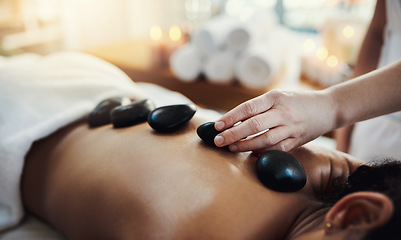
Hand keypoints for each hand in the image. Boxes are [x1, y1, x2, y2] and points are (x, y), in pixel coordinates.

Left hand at [214, 89, 335, 152]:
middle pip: (253, 124)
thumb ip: (259, 108)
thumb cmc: (297, 102)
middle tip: (218, 141)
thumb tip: (233, 122)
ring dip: (245, 145)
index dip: (230, 117)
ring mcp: (291, 127)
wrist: (328, 107)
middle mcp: (283, 111)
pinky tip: (251, 154)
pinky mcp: (297, 140)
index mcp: (275, 97)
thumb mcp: (279, 97)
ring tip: (231, 147)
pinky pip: (277, 149)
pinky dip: (262, 153)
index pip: (248, 107)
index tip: (217, 125)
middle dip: (233, 133)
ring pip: (264, 139)